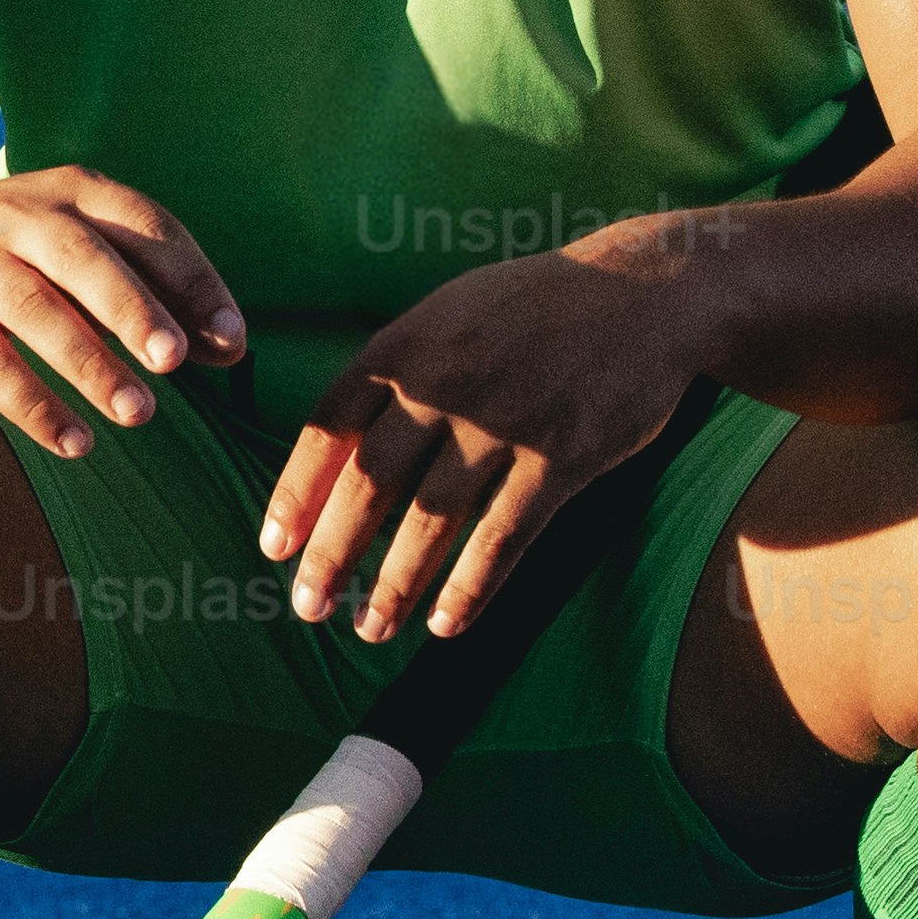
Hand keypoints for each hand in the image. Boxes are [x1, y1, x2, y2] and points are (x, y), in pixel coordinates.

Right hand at [0, 164, 243, 459]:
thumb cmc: (13, 255)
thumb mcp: (77, 249)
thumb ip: (150, 290)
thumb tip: (228, 348)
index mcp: (71, 194)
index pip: (144, 227)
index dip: (192, 282)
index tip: (231, 339)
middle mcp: (21, 221)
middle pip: (83, 260)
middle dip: (132, 309)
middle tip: (174, 360)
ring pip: (36, 312)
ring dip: (89, 364)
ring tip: (138, 414)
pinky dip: (33, 405)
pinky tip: (75, 443)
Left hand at [261, 239, 719, 644]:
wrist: (643, 290)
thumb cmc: (532, 307)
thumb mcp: (447, 314)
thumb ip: (391, 373)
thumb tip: (333, 450)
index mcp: (406, 345)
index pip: (327, 427)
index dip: (296, 493)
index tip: (275, 547)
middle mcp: (446, 383)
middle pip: (370, 483)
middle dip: (333, 554)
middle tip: (309, 607)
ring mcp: (506, 422)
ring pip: (432, 519)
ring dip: (395, 584)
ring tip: (371, 628)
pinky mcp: (565, 457)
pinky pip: (506, 536)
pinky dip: (472, 586)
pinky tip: (447, 624)